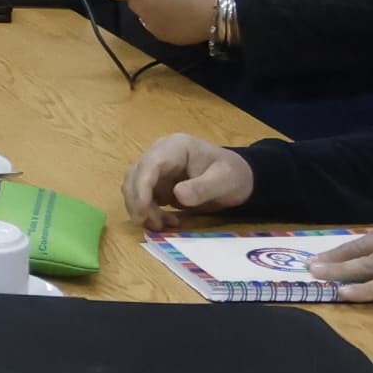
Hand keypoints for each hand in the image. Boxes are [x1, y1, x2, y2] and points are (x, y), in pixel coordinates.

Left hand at [107, 0, 225, 47]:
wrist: (218, 11)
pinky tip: (184, 14)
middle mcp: (141, 11)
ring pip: (148, 15)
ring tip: (176, 1)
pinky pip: (162, 26)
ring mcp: (153, 27)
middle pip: (134, 1)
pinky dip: (168, 21)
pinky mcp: (167, 38)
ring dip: (155, 8)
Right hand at [125, 134, 253, 225]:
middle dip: (138, 203)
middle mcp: (160, 153)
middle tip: (154, 225)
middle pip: (135, 176)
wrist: (239, 177)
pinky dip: (148, 212)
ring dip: (142, 209)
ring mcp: (156, 167)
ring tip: (162, 225)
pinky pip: (142, 197)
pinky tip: (165, 221)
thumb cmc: (233, 175)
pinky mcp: (156, 181)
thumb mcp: (224, 181)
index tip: (142, 212)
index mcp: (175, 147)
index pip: (148, 165)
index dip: (141, 188)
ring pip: (134, 187)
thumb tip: (177, 195)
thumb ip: (202, 187)